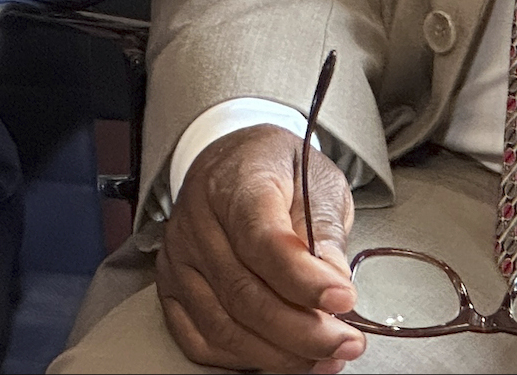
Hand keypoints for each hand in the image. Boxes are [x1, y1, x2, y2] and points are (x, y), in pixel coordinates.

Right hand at [157, 124, 365, 373]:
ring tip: (324, 358)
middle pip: (243, 293)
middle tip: (345, 344)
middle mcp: (197, 224)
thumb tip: (335, 280)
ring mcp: (178, 261)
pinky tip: (282, 358)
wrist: (233, 162)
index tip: (344, 299)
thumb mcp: (317, 180)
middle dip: (300, 330)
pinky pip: (201, 342)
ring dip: (277, 353)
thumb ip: (324, 229)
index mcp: (235, 183)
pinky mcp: (171, 291)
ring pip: (222, 326)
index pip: (263, 240)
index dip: (304, 278)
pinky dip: (243, 358)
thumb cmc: (281, 170)